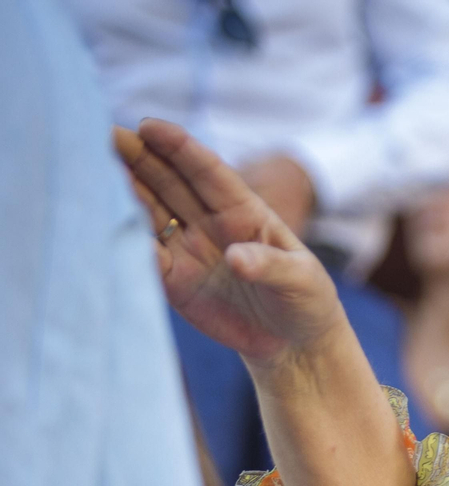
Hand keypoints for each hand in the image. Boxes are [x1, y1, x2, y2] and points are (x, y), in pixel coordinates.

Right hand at [115, 119, 346, 367]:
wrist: (293, 343)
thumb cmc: (306, 300)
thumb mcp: (302, 279)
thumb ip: (270, 265)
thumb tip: (235, 257)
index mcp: (244, 211)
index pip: (207, 172)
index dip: (178, 147)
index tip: (148, 126)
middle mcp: (210, 223)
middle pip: (167, 182)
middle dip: (137, 157)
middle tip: (103, 134)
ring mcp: (189, 249)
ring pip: (148, 211)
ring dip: (121, 191)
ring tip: (89, 169)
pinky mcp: (175, 280)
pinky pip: (143, 255)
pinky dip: (124, 240)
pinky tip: (100, 223)